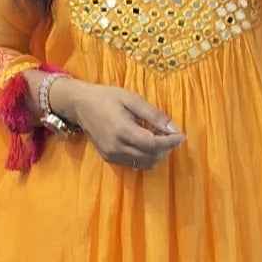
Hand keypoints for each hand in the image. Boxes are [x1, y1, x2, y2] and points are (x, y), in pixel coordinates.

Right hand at [56, 80, 185, 169]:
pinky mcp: (109, 158)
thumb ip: (153, 114)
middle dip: (166, 148)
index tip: (181, 135)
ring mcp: (112, 155)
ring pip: (143, 163)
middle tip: (171, 135)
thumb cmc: (106, 97)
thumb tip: (173, 127)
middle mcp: (116, 147)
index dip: (170, 142)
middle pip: (150, 157)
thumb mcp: (131, 99)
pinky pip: (134, 164)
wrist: (80, 105)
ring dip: (157, 155)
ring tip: (160, 139)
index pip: (153, 144)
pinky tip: (146, 144)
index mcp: (122, 131)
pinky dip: (145, 157)